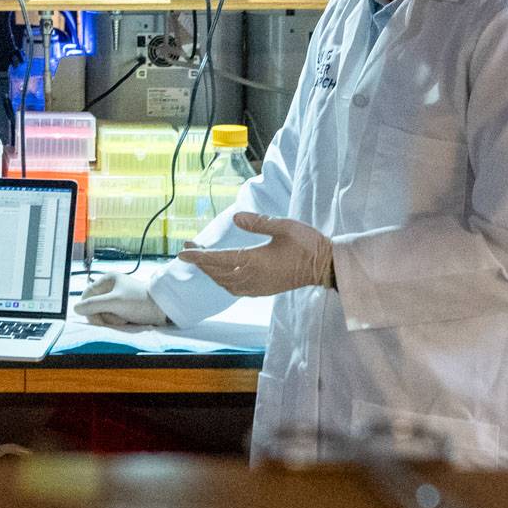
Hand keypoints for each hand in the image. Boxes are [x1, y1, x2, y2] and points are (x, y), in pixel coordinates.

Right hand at [72, 273, 170, 326]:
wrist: (162, 310)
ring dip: (111, 319)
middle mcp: (110, 287)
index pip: (87, 295)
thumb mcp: (114, 303)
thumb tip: (76, 309)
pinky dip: (117, 320)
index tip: (97, 319)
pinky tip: (126, 320)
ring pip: (102, 312)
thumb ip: (93, 305)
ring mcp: (116, 297)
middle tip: (116, 318)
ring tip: (124, 318)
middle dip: (103, 315)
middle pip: (93, 305)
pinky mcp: (122, 307)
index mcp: (107, 279)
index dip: (88, 308)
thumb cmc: (139, 302)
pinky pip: (111, 316)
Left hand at [175, 213, 333, 297]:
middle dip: (200, 262)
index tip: (182, 252)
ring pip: (225, 283)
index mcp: (255, 260)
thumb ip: (259, 222)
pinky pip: (236, 289)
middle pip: (218, 272)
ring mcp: (258, 286)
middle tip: (189, 247)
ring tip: (202, 259)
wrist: (325, 266)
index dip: (199, 256)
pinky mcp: (264, 289)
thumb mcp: (285, 226)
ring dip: (211, 272)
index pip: (219, 259)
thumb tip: (235, 218)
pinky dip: (223, 281)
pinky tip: (222, 273)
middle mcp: (253, 276)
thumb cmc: (307, 243)